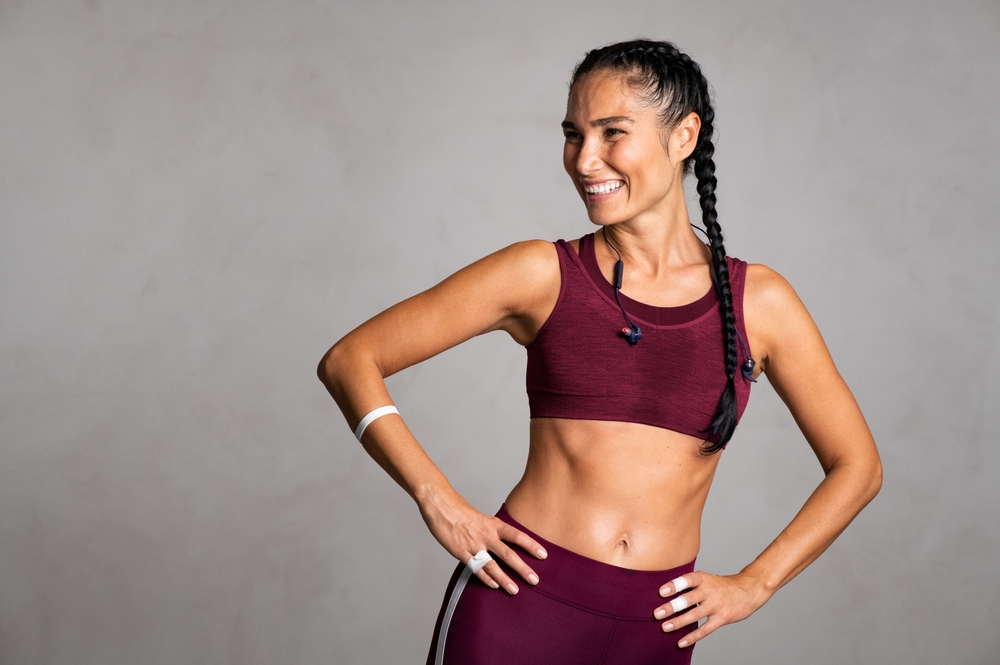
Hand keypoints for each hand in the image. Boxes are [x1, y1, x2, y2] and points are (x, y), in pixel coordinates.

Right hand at [418, 492, 546, 594]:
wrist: (440, 504)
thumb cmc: (459, 509)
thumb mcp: (481, 517)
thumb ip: (492, 529)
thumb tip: (502, 539)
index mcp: (493, 524)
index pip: (517, 536)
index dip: (531, 545)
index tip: (544, 555)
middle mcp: (486, 535)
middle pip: (508, 554)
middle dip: (522, 569)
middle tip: (535, 580)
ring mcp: (473, 545)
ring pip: (493, 565)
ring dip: (505, 579)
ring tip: (515, 590)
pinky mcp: (460, 552)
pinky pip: (475, 568)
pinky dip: (485, 578)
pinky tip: (494, 585)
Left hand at [652, 570, 770, 647]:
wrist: (749, 590)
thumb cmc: (722, 585)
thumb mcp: (707, 578)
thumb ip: (690, 583)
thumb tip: (665, 590)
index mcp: (703, 579)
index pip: (687, 580)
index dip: (674, 585)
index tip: (661, 591)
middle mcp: (709, 591)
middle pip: (688, 599)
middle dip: (672, 607)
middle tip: (657, 613)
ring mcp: (716, 605)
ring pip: (695, 615)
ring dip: (678, 622)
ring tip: (665, 627)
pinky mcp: (722, 618)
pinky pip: (705, 629)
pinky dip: (692, 636)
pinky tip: (681, 642)